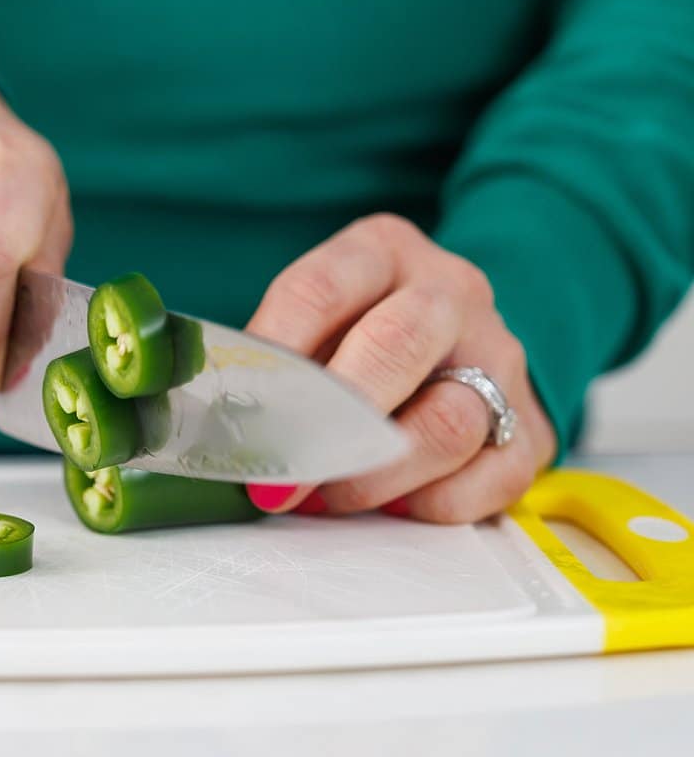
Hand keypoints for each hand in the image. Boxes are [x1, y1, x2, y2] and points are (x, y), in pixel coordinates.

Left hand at [244, 214, 556, 522]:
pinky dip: (429, 504)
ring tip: (330, 498)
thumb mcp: (320, 318)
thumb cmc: (365, 336)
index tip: (236, 416)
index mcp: (382, 252)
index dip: (272, 356)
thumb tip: (225, 427)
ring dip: (375, 476)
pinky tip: (394, 504)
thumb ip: (280, 360)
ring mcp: (499, 358)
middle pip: (393, 346)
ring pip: (446, 422)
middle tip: (284, 475)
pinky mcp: (531, 428)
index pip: (318, 290)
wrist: (471, 342)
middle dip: (329, 421)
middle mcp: (450, 292)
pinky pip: (486, 479)